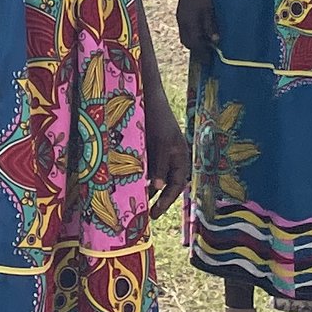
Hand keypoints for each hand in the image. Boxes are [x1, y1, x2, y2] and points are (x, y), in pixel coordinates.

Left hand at [143, 79, 189, 216]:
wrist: (147, 96)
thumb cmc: (158, 119)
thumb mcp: (160, 143)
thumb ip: (160, 165)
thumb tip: (159, 188)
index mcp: (181, 156)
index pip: (177, 185)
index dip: (167, 201)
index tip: (155, 213)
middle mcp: (172, 157)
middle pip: (168, 184)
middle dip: (159, 199)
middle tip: (148, 215)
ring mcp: (161, 153)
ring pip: (156, 177)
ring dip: (148, 189)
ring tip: (138, 203)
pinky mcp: (149, 148)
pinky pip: (147, 167)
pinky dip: (141, 176)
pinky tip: (130, 184)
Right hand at [175, 0, 217, 62]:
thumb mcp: (209, 8)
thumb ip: (210, 25)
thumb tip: (215, 41)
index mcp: (189, 22)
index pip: (195, 44)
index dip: (202, 54)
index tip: (209, 62)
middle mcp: (182, 22)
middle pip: (187, 42)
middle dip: (196, 51)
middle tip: (207, 55)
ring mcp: (180, 17)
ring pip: (184, 36)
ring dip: (193, 43)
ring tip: (204, 45)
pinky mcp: (180, 12)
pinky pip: (184, 29)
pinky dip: (191, 34)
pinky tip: (200, 31)